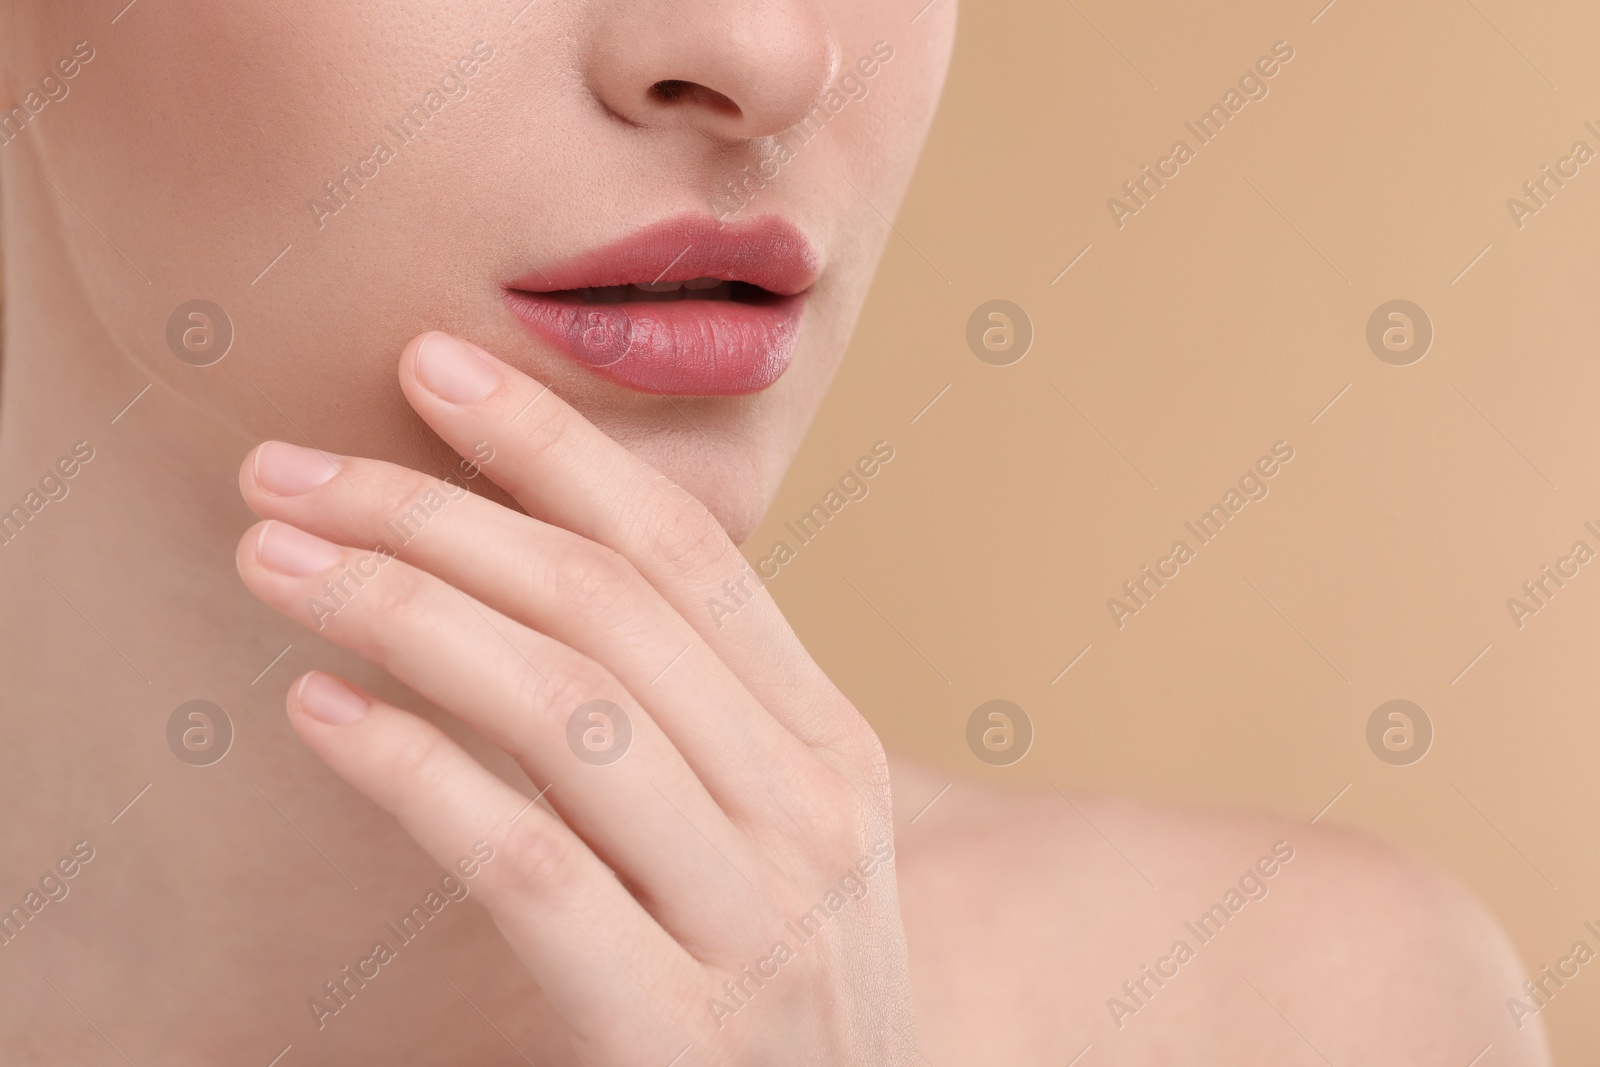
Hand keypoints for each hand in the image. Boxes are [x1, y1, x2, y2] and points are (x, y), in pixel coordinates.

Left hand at [235, 331, 916, 1064]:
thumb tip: (535, 582)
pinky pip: (529, 862)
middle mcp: (810, 813)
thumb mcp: (772, 836)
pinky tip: (322, 710)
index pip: (689, 555)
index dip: (554, 450)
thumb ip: (692, 721)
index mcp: (830, 745)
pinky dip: (416, 770)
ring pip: (565, 712)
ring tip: (277, 560)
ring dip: (402, 612)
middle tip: (290, 468)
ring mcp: (755, 924)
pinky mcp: (673, 1030)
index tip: (429, 369)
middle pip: (610, 610)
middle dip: (437, 514)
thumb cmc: (772, 989)